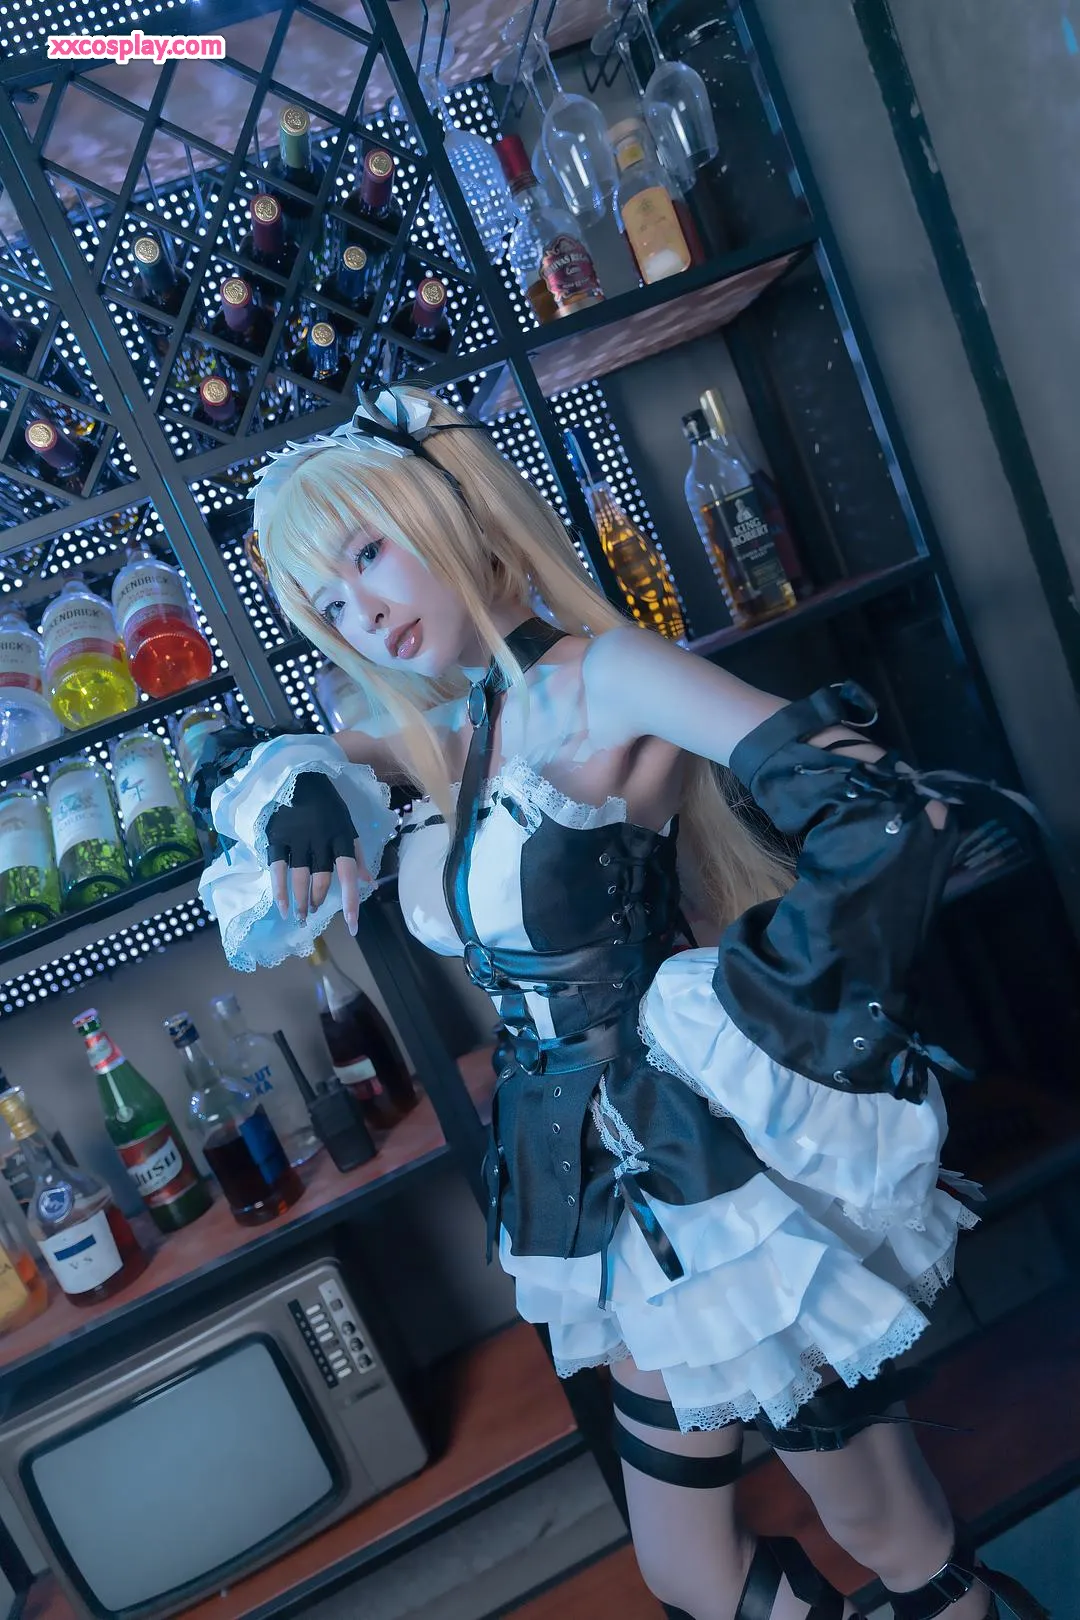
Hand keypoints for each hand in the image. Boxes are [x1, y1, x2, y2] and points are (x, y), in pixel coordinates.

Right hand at [265, 773, 370, 932]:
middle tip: (315, 912)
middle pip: (321, 878)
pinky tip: (283, 906)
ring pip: (300, 877)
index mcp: (341, 836)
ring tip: (302, 915)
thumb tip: (369, 882)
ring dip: (302, 900)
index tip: (352, 924)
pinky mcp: (277, 836)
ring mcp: (297, 838)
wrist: (297, 776)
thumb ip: (358, 854)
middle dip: (319, 900)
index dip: (350, 899)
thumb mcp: (347, 824)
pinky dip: (280, 890)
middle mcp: (321, 839)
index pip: (348, 872)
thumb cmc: (327, 805)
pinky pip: (278, 868)